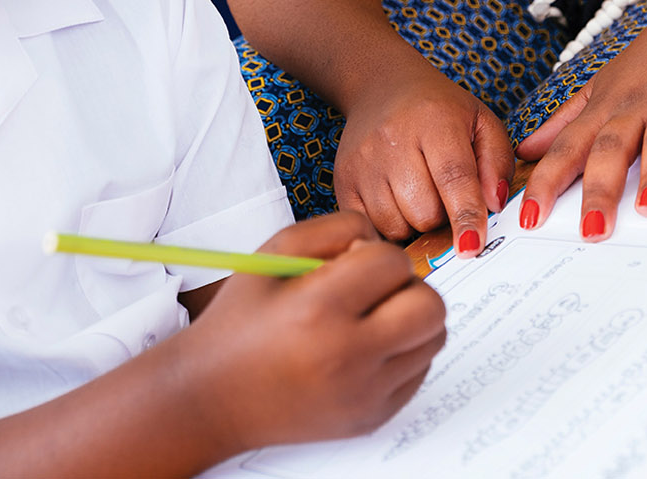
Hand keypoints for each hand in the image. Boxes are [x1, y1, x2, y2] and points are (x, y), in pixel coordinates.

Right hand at [179, 213, 446, 452]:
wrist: (213, 396)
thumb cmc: (240, 321)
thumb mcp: (272, 253)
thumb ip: (333, 228)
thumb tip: (380, 240)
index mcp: (318, 309)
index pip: (393, 262)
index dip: (376, 253)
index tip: (354, 262)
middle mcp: (346, 357)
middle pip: (430, 305)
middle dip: (407, 286)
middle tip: (374, 290)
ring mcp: (364, 394)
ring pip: (433, 339)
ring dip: (410, 319)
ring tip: (372, 318)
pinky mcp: (372, 418)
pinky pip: (419, 372)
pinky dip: (403, 353)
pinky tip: (366, 348)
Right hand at [336, 68, 512, 248]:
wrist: (382, 87)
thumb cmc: (438, 110)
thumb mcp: (481, 122)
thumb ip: (497, 163)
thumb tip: (495, 206)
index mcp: (434, 120)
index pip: (453, 177)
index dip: (466, 216)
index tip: (474, 247)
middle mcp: (393, 140)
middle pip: (424, 212)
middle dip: (442, 216)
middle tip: (444, 195)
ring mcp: (363, 162)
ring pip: (397, 226)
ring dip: (415, 223)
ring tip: (420, 194)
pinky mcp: (343, 180)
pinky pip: (370, 227)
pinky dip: (389, 226)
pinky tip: (397, 202)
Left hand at [515, 0, 646, 240]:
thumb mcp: (600, 87)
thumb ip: (564, 122)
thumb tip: (527, 150)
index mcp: (605, 110)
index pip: (567, 149)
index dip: (546, 183)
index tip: (526, 218)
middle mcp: (635, 108)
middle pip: (611, 150)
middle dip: (599, 190)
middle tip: (592, 230)